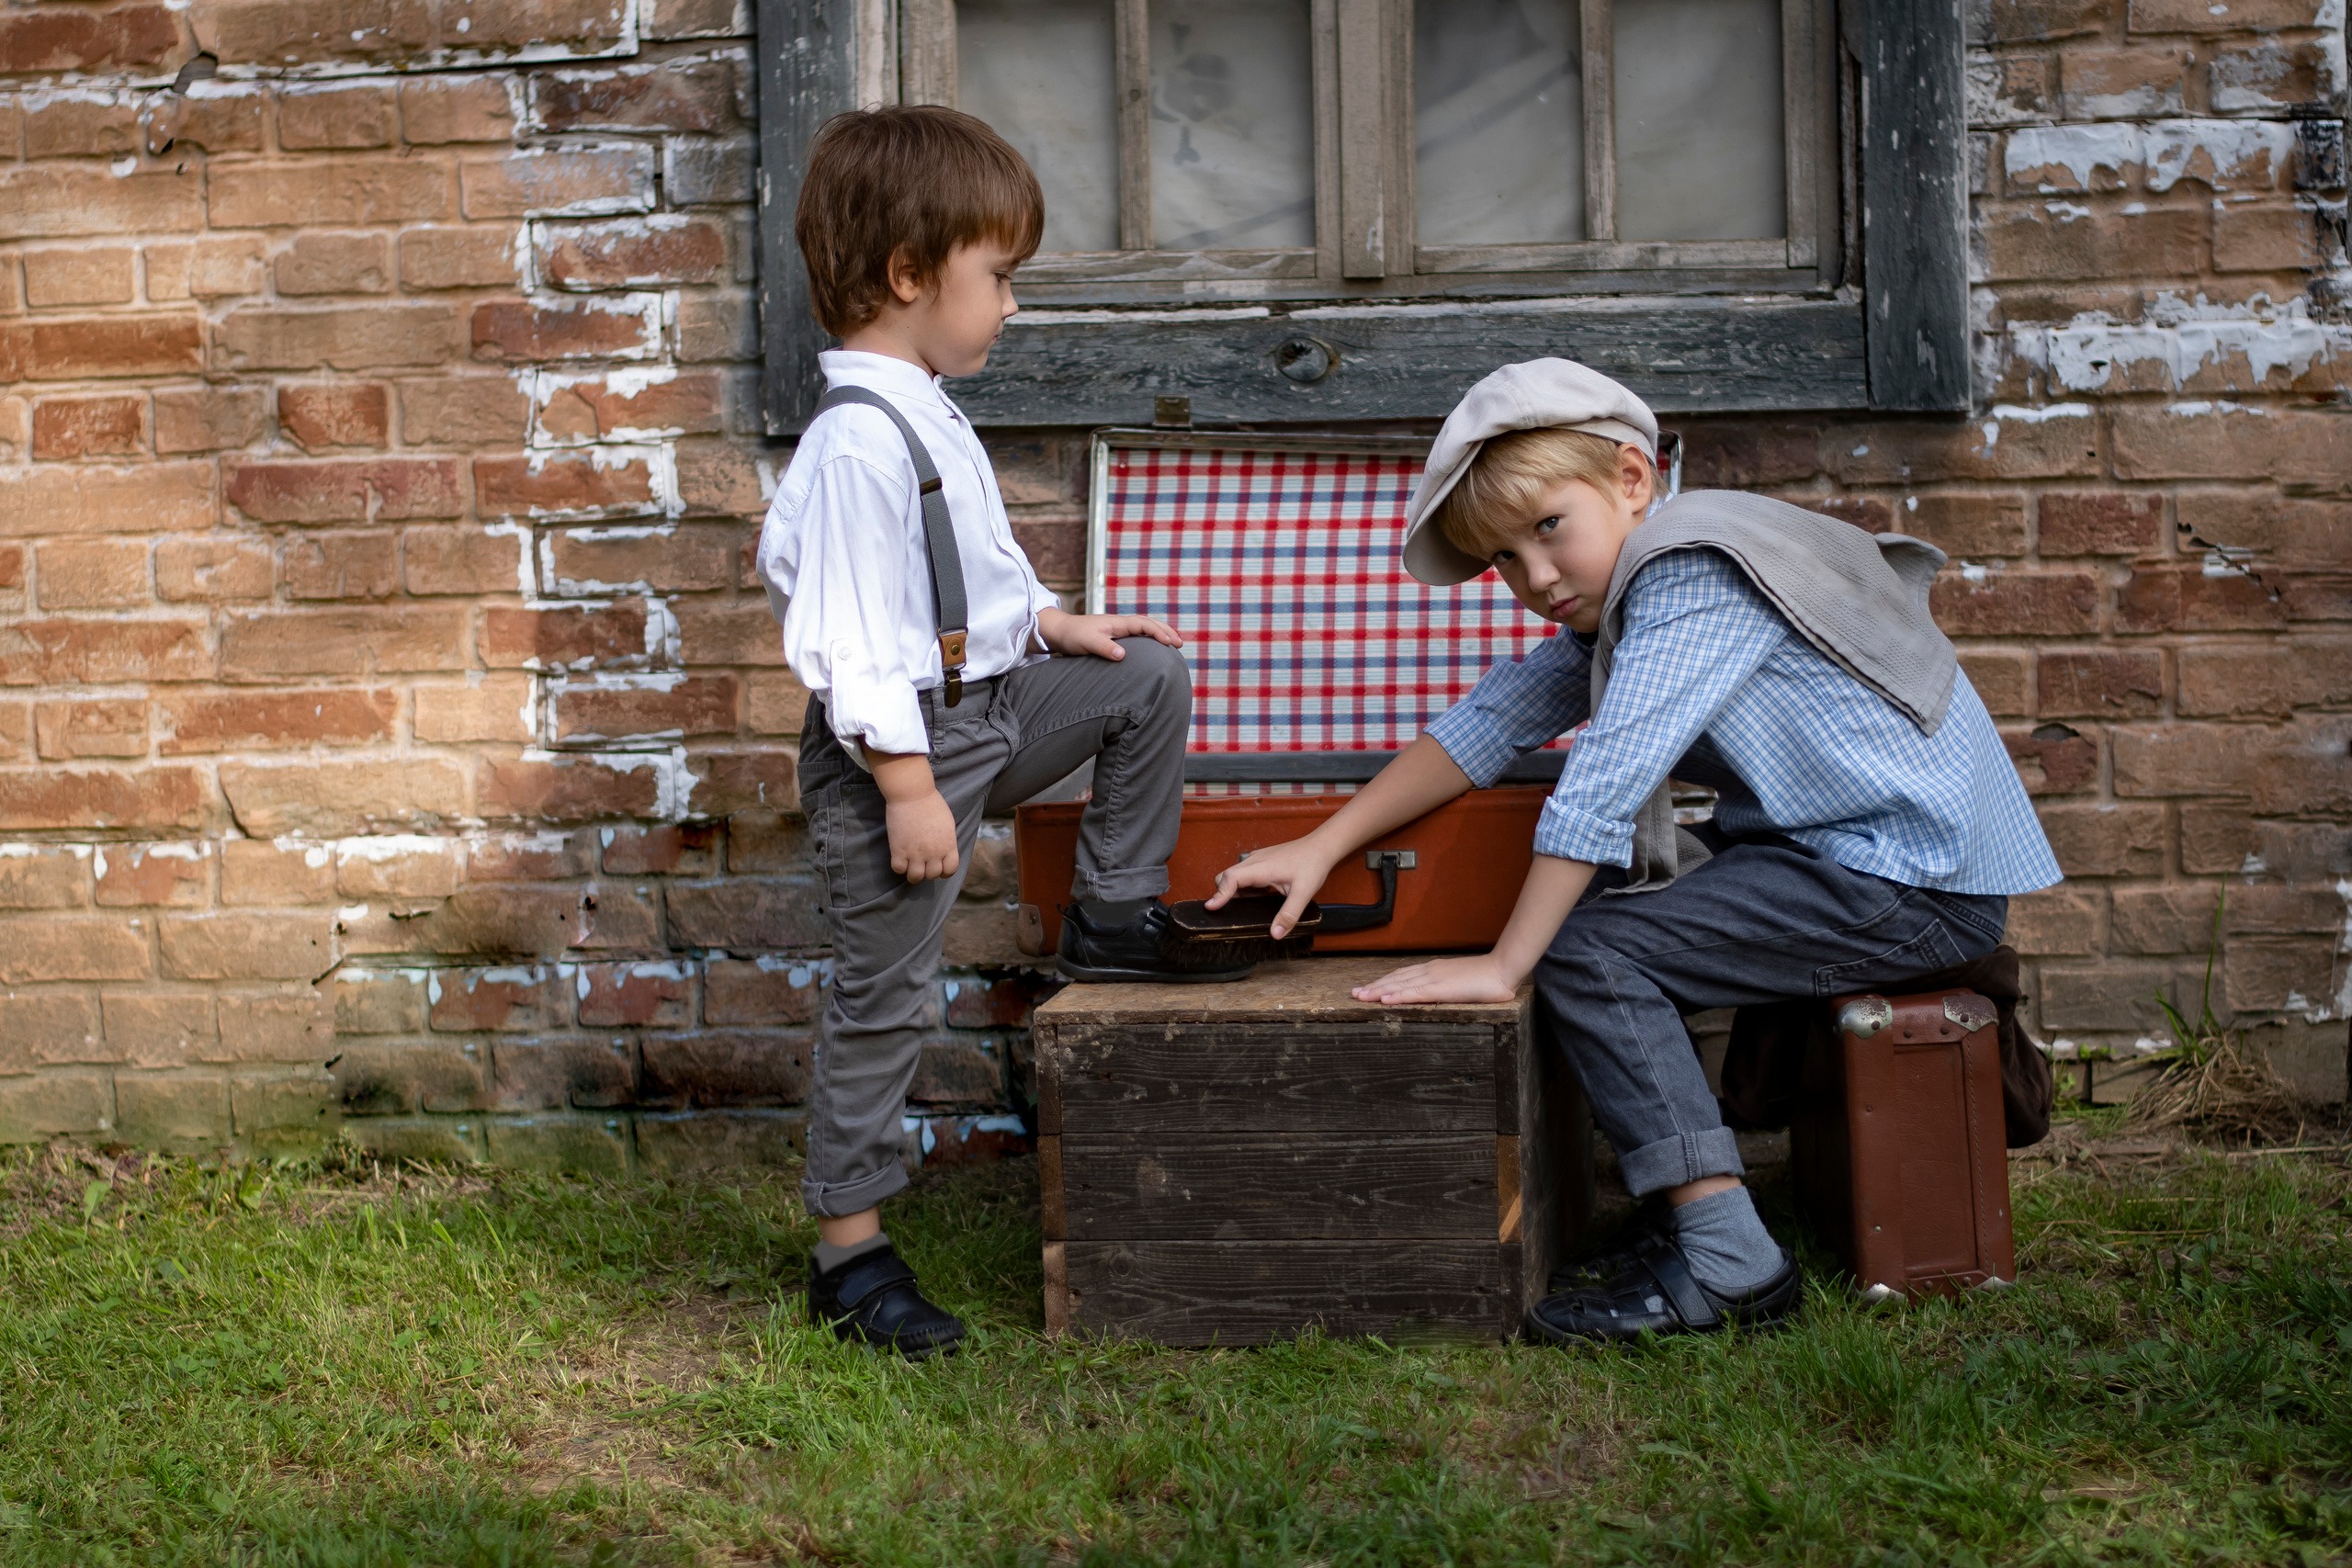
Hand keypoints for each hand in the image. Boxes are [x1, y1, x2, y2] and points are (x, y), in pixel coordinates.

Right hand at [884, 787, 959, 882]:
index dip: (944, 872)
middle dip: (928, 871)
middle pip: (932, 875)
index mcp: (948, 845)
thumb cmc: (931, 803)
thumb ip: (947, 840)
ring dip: (913, 874)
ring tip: (910, 865)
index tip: (938, 867)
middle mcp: (934, 853)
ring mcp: (916, 853)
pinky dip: (899, 866)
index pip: (951, 870)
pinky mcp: (899, 850)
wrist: (912, 794)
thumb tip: (944, 850)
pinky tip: (899, 858)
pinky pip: (898, 869)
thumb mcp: (948, 823)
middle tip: (922, 863)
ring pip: (915, 877)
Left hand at [1035, 607, 1183, 659]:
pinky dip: (1148, 638)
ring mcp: (1117, 629)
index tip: (1170, 643)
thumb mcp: (1088, 643)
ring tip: (1173, 644)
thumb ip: (1104, 648)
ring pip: (1144, 628)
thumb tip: (1122, 656)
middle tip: (1180, 643)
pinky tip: (1152, 648)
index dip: (1159, 632)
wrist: (1059, 631)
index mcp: (1118, 623)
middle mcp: (1120, 624)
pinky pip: (1137, 635)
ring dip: (1159, 633)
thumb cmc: (1073, 636)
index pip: (1144, 625)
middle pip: (1148, 623)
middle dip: (1165, 631)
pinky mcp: (1113, 636)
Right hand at [1205, 835, 1334, 940]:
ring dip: (1235, 890)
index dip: (1219, 894)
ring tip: (1246, 907)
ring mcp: (1258, 859)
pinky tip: (1258, 896)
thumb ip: (1289, 914)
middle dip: (1223, 893)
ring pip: (1235, 874)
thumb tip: (1276, 934)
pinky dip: (1244, 886)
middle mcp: (1255, 861)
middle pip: (1226, 876)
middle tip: (1229, 912)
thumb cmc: (1313, 865)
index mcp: (1261, 868)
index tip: (1211, 907)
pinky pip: (1245, 873)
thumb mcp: (1303, 893)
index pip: (1231, 878)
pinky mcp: (1262, 860)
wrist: (1322, 846)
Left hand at [1351, 954, 1519, 1005]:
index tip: (1367, 988)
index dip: (1383, 982)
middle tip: (1353, 993)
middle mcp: (1429, 971)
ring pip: (1400, 984)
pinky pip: (1415, 992)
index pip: (1402, 975)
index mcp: (1433, 970)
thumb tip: (1436, 994)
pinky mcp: (1442, 988)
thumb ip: (1446, 987)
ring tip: (1360, 997)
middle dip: (1373, 986)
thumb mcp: (1460, 983)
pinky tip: (1384, 1000)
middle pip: (1395, 979)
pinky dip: (1398, 995)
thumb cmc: (1486, 979)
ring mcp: (1434, 978)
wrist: (1503, 969)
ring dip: (1378, 991)